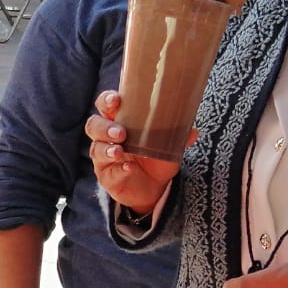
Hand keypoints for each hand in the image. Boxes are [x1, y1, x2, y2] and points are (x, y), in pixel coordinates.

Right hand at [86, 90, 186, 213]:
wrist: (154, 188)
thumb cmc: (156, 158)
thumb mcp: (169, 144)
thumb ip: (178, 136)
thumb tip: (193, 131)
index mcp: (120, 121)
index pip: (105, 105)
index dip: (106, 101)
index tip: (116, 100)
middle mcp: (107, 137)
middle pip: (94, 125)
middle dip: (105, 127)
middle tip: (121, 133)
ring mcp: (103, 157)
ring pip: (96, 149)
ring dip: (107, 149)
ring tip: (120, 152)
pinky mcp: (107, 176)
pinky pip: (108, 172)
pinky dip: (119, 170)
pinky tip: (128, 168)